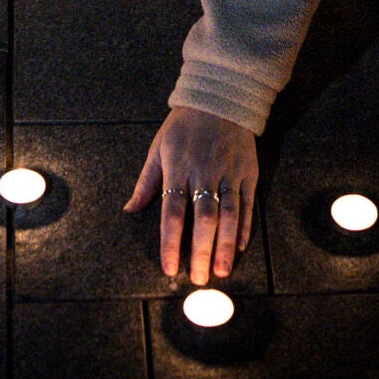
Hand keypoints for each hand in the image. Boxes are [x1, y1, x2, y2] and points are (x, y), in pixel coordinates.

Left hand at [124, 106, 258, 285]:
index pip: (173, 212)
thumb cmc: (183, 127)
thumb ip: (146, 182)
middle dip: (200, 251)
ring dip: (225, 246)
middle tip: (198, 279)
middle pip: (203, 218)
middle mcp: (204, 173)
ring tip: (222, 272)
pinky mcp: (248, 172)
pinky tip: (239, 246)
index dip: (171, 242)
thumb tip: (129, 210)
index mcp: (178, 169)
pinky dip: (244, 226)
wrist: (220, 99)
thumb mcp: (158, 148)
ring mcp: (229, 173)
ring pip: (228, 215)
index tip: (170, 268)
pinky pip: (247, 204)